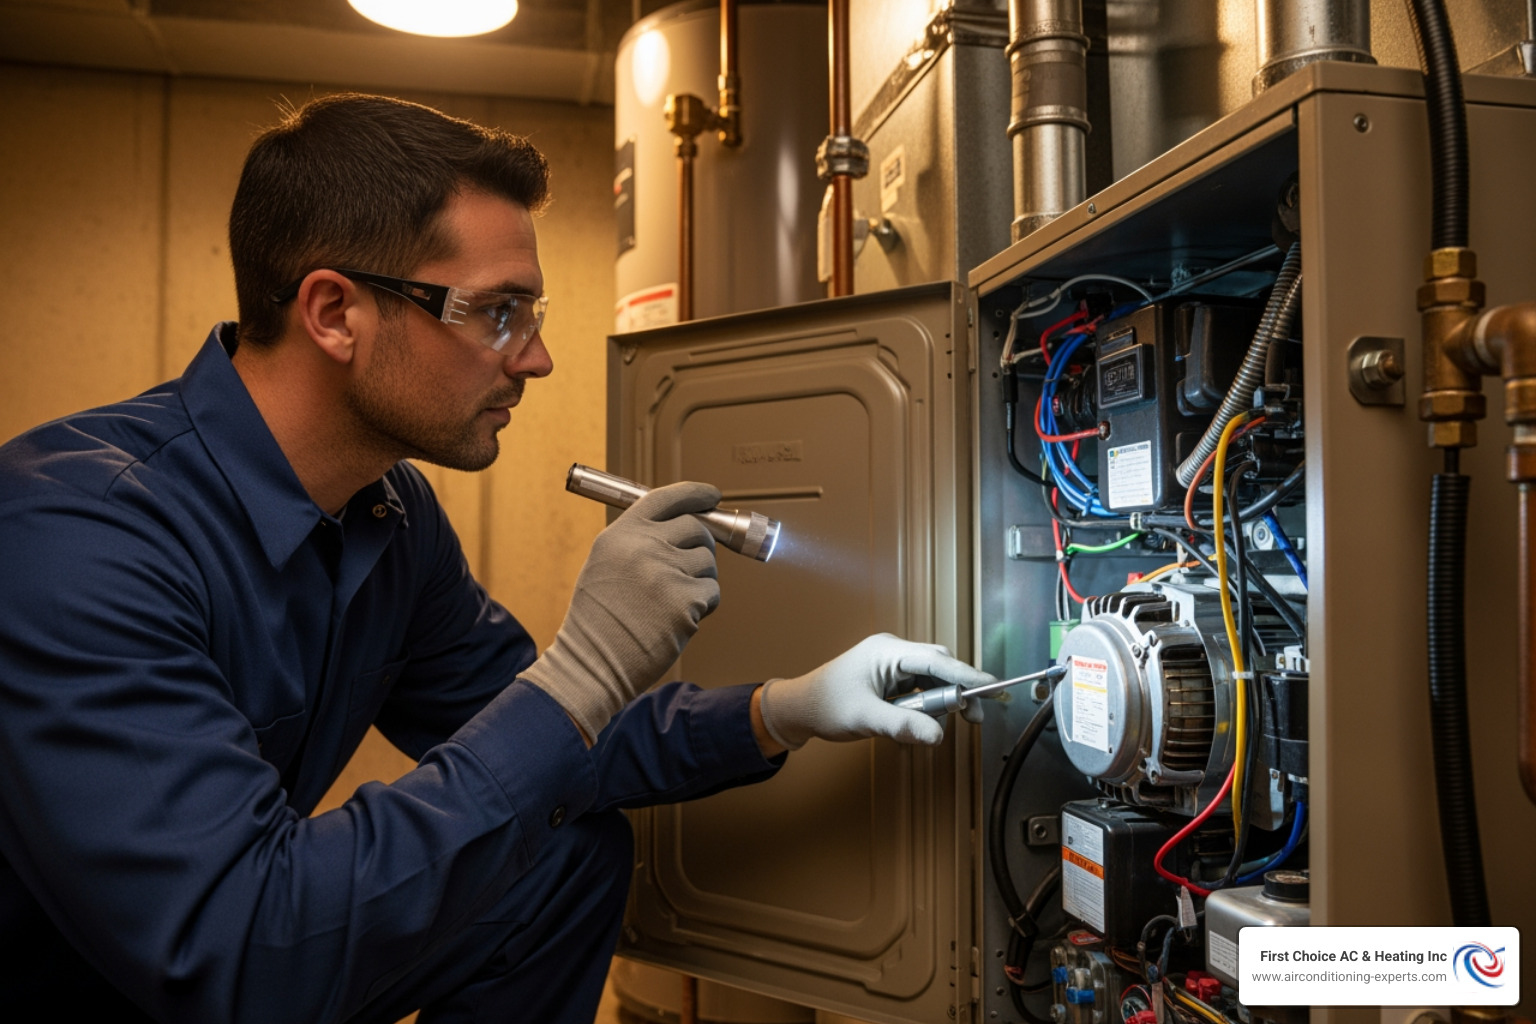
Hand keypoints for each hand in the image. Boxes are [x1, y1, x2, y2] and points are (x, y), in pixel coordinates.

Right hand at [521, 481, 721, 739]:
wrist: (591, 664)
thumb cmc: (598, 621)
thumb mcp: (606, 564)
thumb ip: (640, 541)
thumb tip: (686, 527)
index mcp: (622, 534)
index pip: (666, 498)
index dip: (696, 494)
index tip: (712, 496)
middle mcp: (644, 547)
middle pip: (697, 529)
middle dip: (701, 547)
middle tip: (689, 570)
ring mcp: (666, 574)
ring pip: (708, 563)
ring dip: (700, 581)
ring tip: (670, 603)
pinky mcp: (685, 603)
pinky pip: (712, 593)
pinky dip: (703, 607)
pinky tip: (676, 619)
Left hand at [757, 633, 995, 748]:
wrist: (799, 709)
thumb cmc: (824, 706)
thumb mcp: (865, 718)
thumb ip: (903, 725)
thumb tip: (937, 736)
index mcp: (886, 651)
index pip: (937, 660)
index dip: (967, 674)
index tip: (992, 687)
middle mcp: (892, 651)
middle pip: (939, 666)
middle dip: (957, 692)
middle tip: (973, 717)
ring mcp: (891, 663)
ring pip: (932, 679)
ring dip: (941, 702)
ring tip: (937, 726)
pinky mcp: (890, 678)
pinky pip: (919, 688)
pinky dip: (926, 706)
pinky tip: (921, 724)